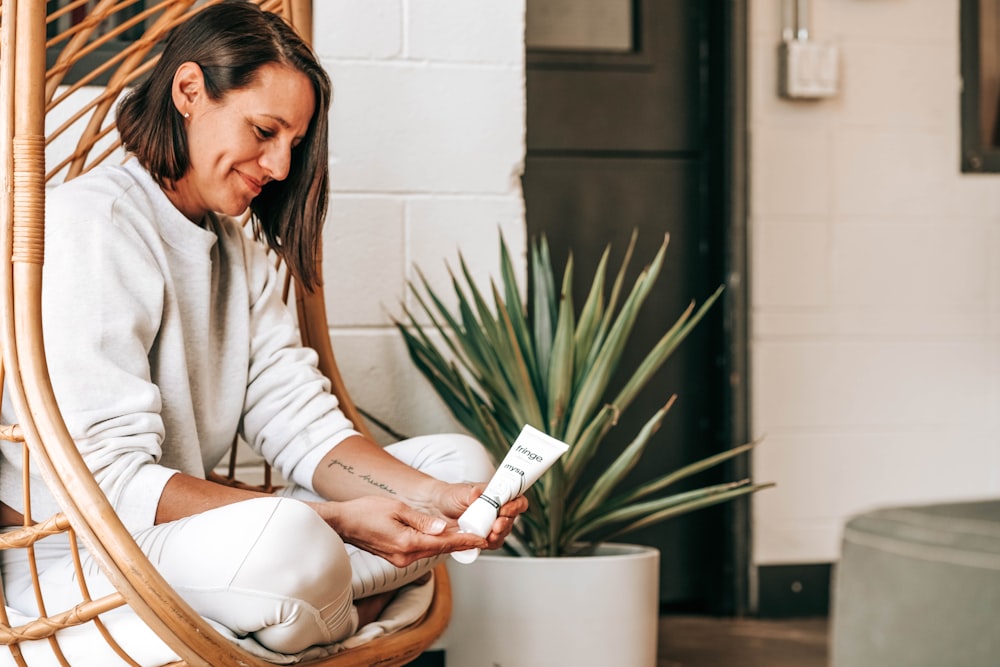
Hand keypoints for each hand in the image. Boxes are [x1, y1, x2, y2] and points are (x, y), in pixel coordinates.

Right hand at [312, 495, 486, 567]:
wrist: (342, 524)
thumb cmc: (365, 511)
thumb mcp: (396, 508)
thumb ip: (421, 520)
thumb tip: (441, 528)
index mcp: (407, 543)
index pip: (443, 542)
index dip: (464, 540)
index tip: (480, 539)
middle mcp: (405, 556)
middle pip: (440, 549)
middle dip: (460, 543)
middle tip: (480, 537)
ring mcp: (400, 559)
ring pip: (431, 551)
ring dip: (448, 544)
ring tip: (467, 536)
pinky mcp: (396, 558)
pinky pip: (421, 551)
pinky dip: (434, 545)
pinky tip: (443, 538)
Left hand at [428, 482, 529, 550]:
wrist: (436, 509)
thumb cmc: (451, 496)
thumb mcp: (459, 492)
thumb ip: (470, 493)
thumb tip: (478, 494)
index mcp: (496, 496)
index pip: (516, 499)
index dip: (515, 505)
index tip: (505, 509)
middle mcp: (497, 511)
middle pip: (512, 519)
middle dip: (506, 523)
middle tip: (496, 525)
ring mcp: (491, 525)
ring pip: (504, 533)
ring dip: (499, 536)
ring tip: (490, 535)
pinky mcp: (483, 537)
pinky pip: (492, 543)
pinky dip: (489, 544)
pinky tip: (483, 542)